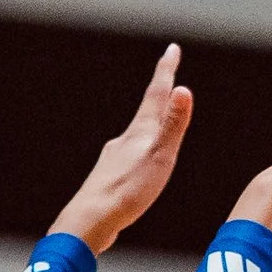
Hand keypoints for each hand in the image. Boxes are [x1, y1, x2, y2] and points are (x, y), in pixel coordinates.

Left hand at [53, 43, 194, 255]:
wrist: (88, 222)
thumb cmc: (127, 192)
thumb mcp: (158, 157)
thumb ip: (172, 126)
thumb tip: (183, 90)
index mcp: (140, 133)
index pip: (156, 94)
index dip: (167, 70)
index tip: (172, 49)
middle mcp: (124, 141)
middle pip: (146, 112)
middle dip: (159, 94)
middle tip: (166, 75)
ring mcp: (114, 160)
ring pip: (135, 137)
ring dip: (148, 125)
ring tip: (154, 119)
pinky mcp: (108, 181)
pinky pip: (128, 160)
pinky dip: (137, 153)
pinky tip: (133, 165)